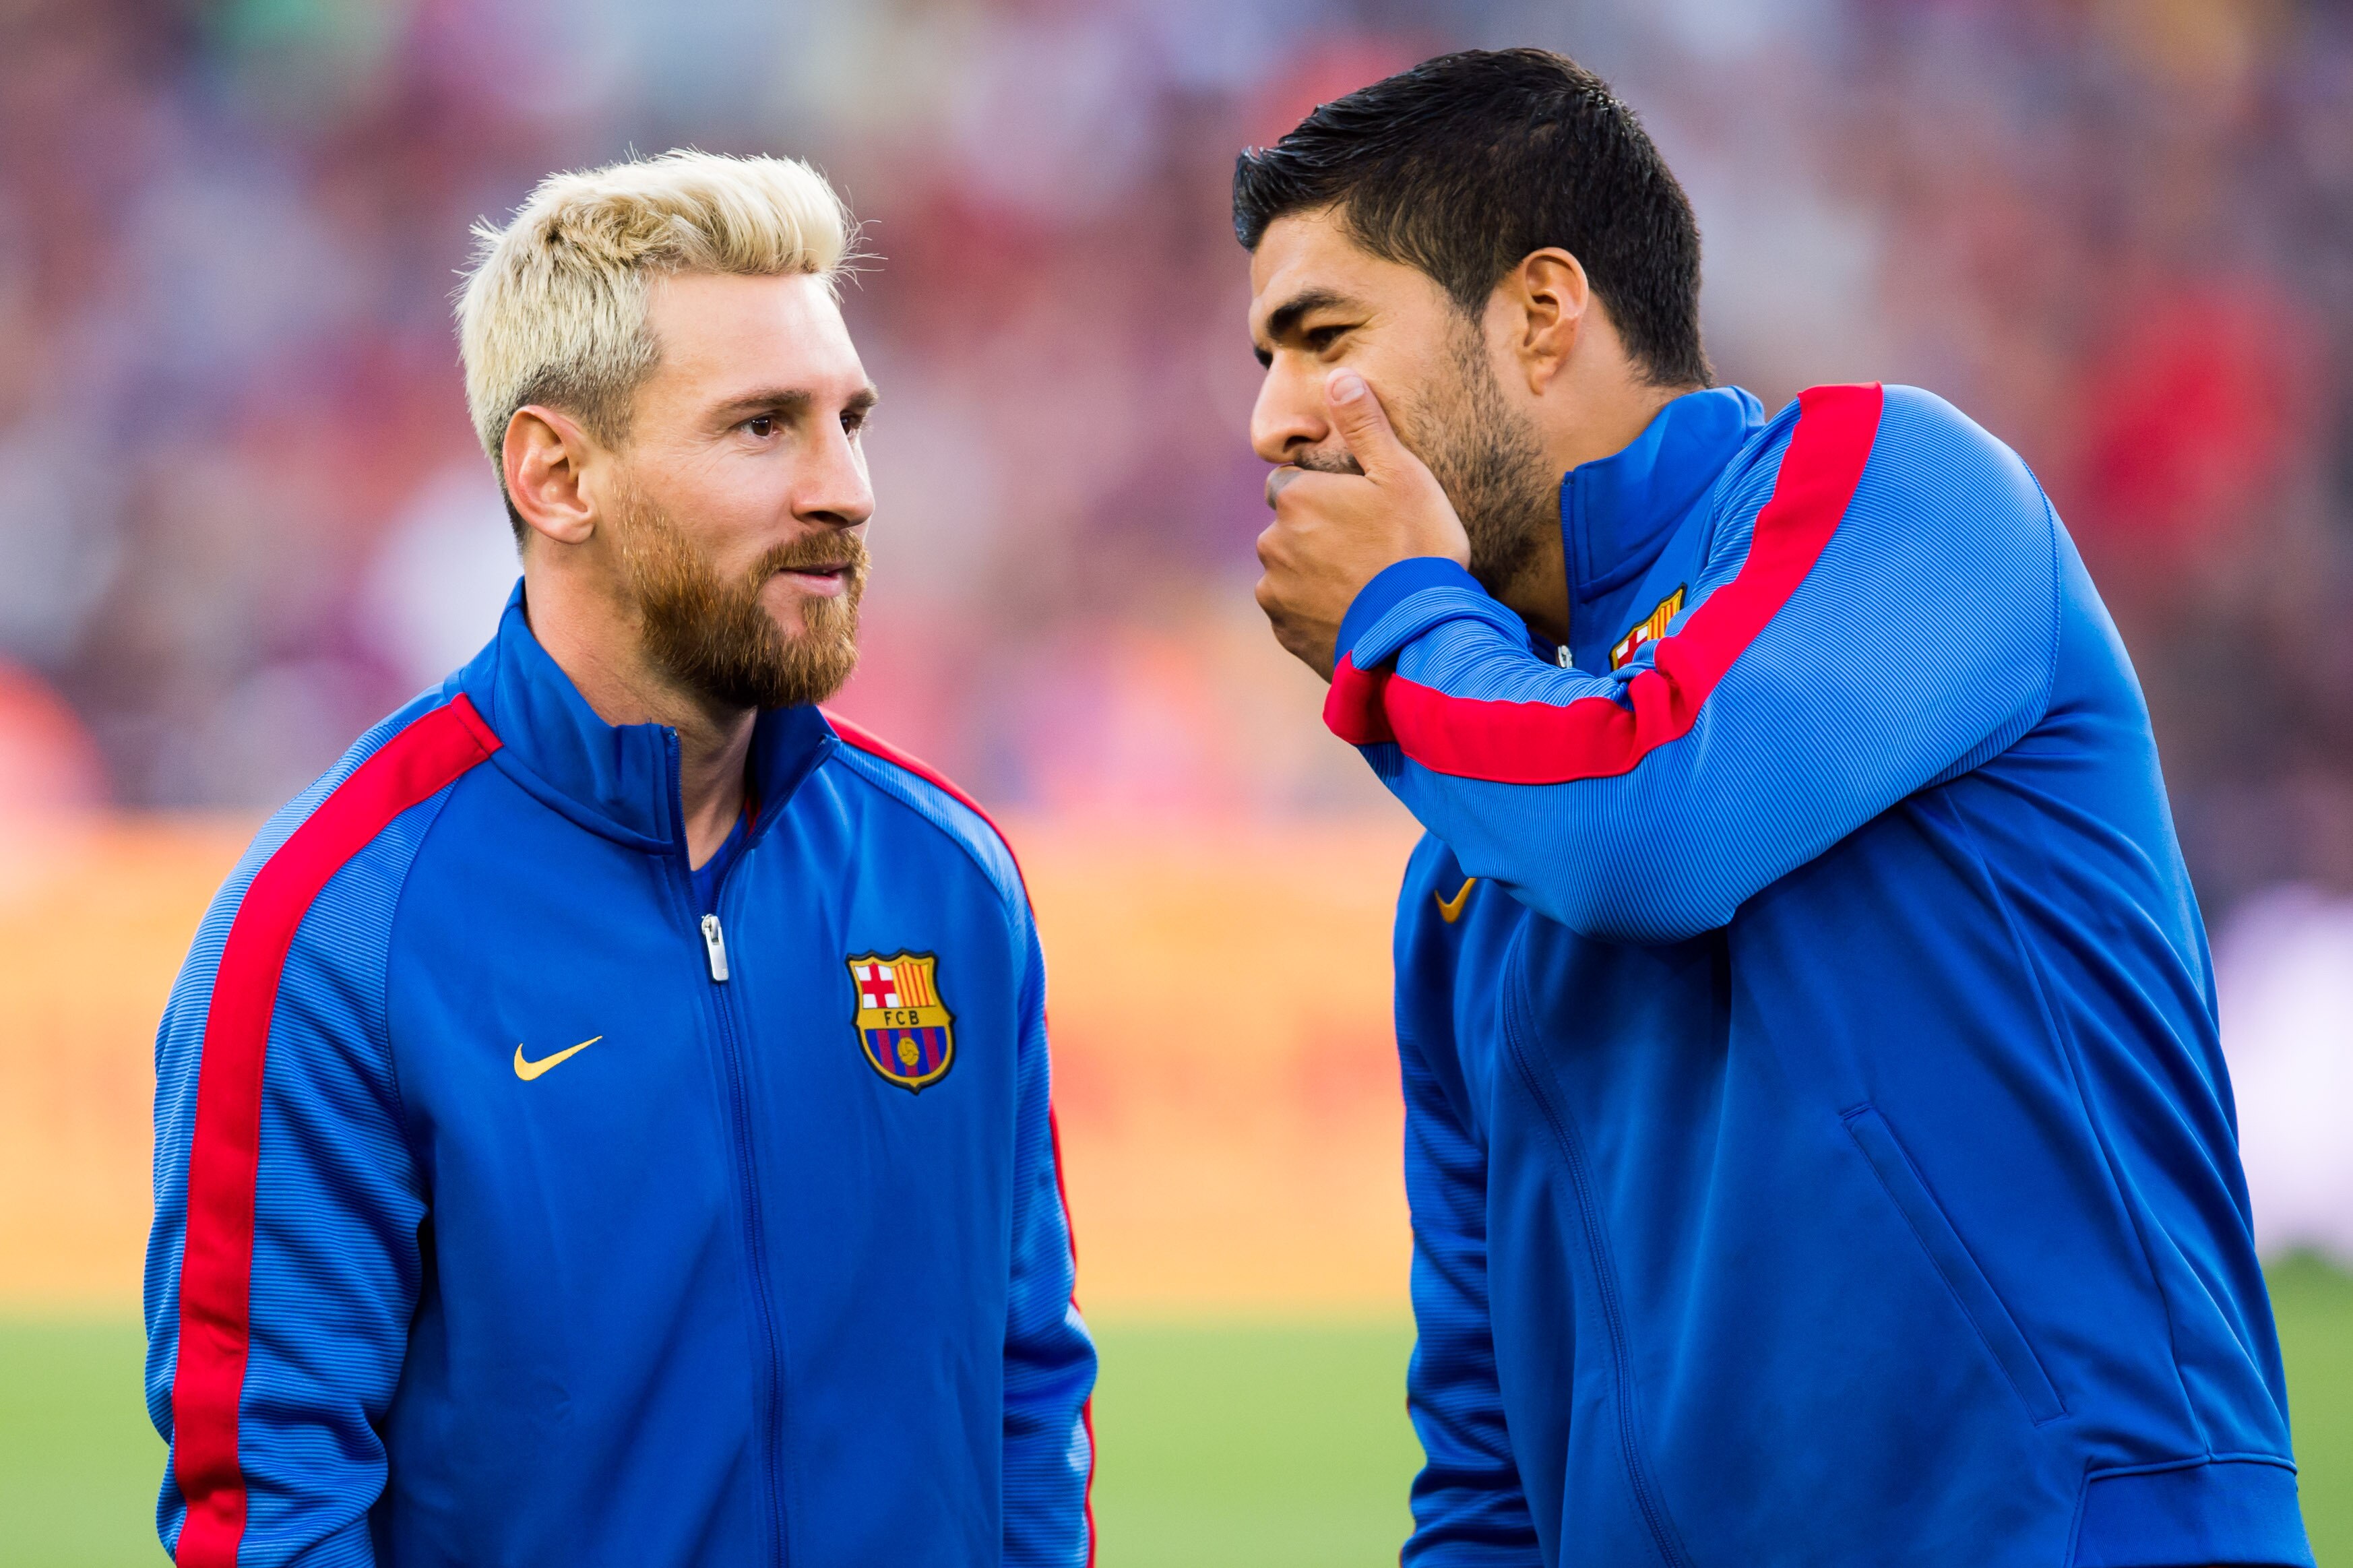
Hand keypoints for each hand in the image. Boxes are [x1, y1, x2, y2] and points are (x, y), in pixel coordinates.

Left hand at [1254, 369, 1471, 680]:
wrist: (1420, 636)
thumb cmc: (1417, 547)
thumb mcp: (1402, 475)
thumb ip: (1366, 426)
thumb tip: (1338, 377)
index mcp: (1295, 497)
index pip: (1291, 484)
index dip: (1325, 494)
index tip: (1359, 512)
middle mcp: (1272, 542)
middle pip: (1289, 529)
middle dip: (1316, 534)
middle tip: (1368, 551)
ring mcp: (1275, 591)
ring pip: (1289, 572)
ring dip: (1314, 575)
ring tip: (1364, 586)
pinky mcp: (1285, 632)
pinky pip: (1294, 614)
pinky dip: (1316, 612)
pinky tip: (1355, 614)